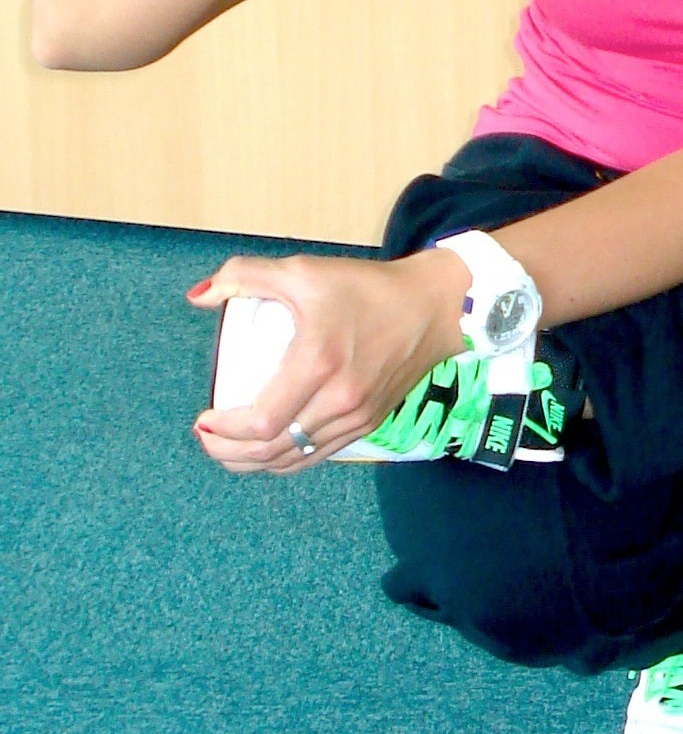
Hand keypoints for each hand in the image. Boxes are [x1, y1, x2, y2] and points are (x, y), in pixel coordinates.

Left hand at [187, 250, 466, 473]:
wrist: (433, 305)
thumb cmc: (366, 288)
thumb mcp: (303, 271)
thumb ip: (245, 275)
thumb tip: (197, 296)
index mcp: (318, 364)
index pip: (261, 421)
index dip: (224, 431)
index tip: (202, 419)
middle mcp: (338, 400)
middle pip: (272, 449)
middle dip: (230, 452)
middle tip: (207, 439)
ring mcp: (357, 417)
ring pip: (295, 459)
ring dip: (256, 462)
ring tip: (230, 450)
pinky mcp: (370, 422)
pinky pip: (320, 455)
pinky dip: (288, 459)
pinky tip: (272, 450)